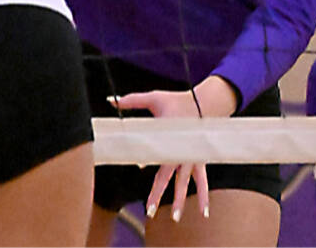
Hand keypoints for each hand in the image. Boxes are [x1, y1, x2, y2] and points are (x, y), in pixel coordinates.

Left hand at [108, 79, 237, 220]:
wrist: (205, 102)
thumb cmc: (177, 101)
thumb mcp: (155, 97)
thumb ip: (133, 100)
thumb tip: (111, 101)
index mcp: (168, 136)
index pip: (155, 151)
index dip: (147, 158)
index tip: (140, 165)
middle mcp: (180, 151)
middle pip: (167, 175)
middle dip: (157, 192)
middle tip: (149, 210)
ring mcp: (191, 158)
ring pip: (184, 183)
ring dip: (180, 200)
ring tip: (175, 218)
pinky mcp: (198, 161)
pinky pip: (202, 181)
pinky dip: (203, 197)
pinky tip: (204, 212)